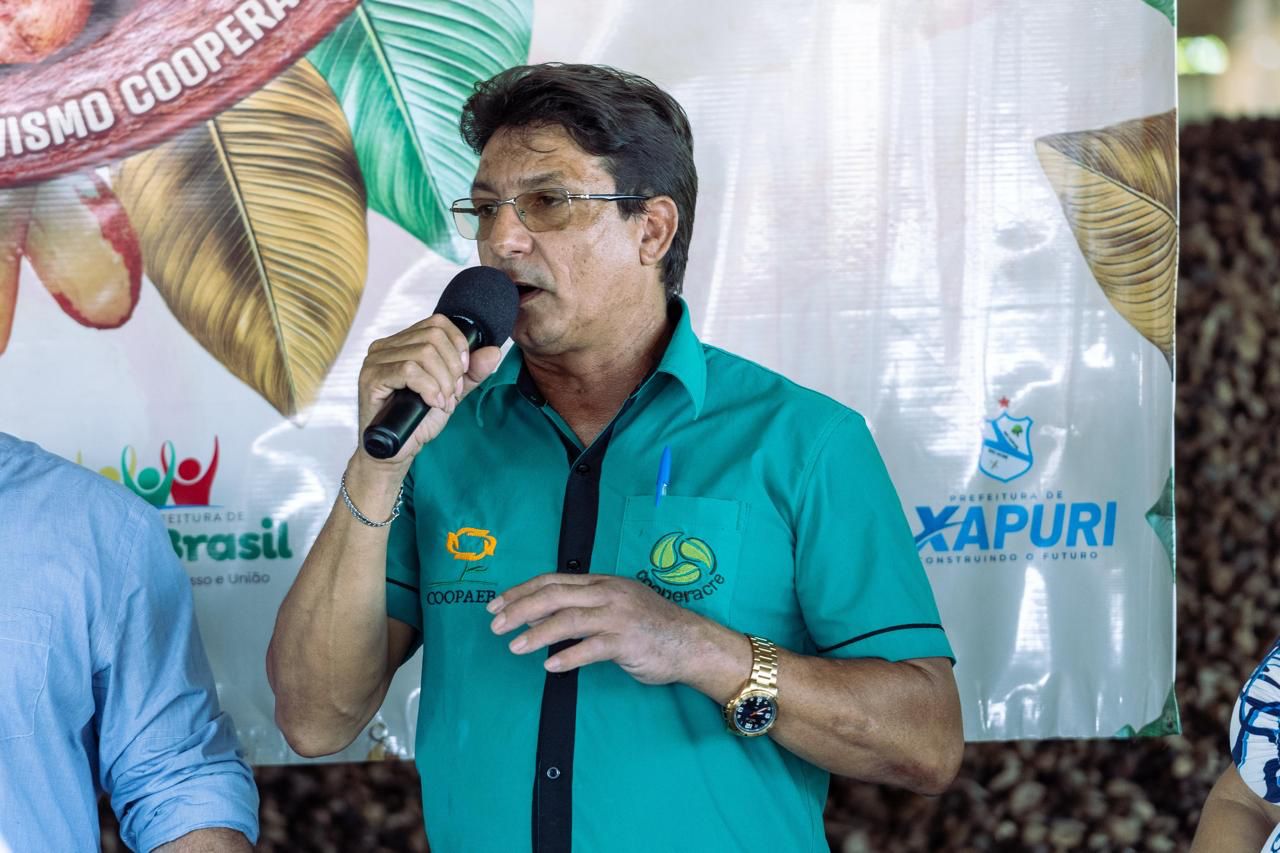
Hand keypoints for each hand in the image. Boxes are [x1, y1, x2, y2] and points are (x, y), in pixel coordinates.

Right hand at [356, 314, 502, 465]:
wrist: (396, 451)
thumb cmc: (417, 421)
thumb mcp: (451, 393)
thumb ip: (471, 373)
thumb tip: (494, 351)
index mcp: (402, 343)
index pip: (436, 323)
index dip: (458, 345)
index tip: (463, 372)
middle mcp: (385, 347)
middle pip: (433, 336)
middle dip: (452, 368)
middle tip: (452, 393)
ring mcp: (374, 361)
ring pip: (423, 353)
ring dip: (442, 382)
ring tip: (442, 402)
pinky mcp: (371, 378)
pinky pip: (408, 370)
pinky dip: (429, 388)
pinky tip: (432, 403)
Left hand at [487, 573, 708, 684]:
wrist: (691, 642)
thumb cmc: (651, 626)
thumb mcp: (617, 605)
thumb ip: (584, 606)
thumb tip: (541, 615)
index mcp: (602, 582)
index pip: (553, 580)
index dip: (521, 591)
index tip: (496, 605)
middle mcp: (607, 594)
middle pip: (554, 596)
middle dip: (520, 609)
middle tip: (496, 626)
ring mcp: (618, 616)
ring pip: (568, 620)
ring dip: (537, 634)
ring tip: (515, 647)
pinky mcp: (627, 642)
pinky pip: (592, 649)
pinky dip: (568, 657)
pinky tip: (550, 667)